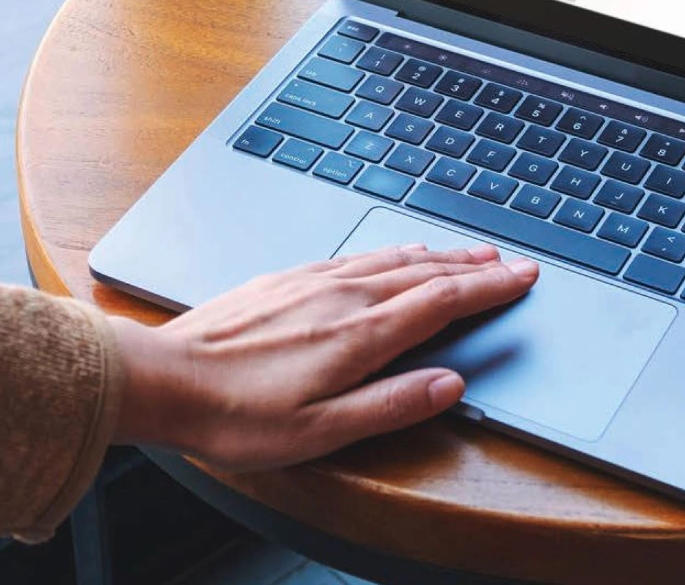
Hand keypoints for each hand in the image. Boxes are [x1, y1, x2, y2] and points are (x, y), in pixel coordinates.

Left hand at [110, 243, 536, 469]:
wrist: (162, 377)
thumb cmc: (236, 415)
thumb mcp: (322, 432)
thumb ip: (391, 405)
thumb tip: (451, 385)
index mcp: (359, 335)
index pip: (442, 302)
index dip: (488, 288)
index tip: (522, 276)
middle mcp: (340, 296)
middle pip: (423, 271)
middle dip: (472, 265)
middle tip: (508, 260)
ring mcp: (311, 281)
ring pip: (389, 258)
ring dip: (434, 253)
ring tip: (465, 251)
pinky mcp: (284, 277)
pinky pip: (355, 255)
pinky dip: (390, 252)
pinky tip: (391, 255)